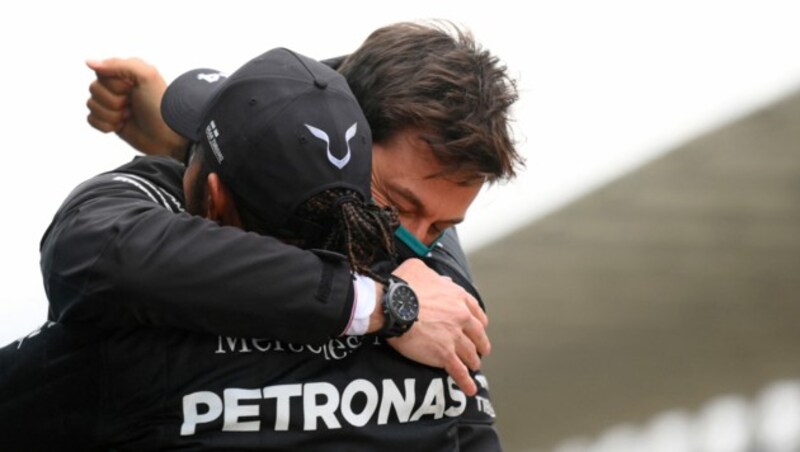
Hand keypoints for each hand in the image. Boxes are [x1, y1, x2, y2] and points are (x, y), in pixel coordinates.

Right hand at [86, 58, 187, 158]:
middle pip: (94, 89)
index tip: (132, 90)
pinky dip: (106, 125)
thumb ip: (118, 65)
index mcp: (126, 73)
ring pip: (91, 105)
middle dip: (113, 101)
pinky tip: (122, 125)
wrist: (169, 136)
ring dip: (111, 114)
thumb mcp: (147, 76)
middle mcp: (118, 87)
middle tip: (132, 106)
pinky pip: (91, 120)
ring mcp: (113, 105)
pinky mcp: (110, 122)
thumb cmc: (161, 105)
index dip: (115, 85)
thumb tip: (89, 62)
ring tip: (130, 116)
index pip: (101, 73)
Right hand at [386, 258, 490, 396]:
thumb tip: (437, 278)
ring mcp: (454, 337)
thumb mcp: (418, 268)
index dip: (479, 320)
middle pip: (477, 334)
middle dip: (480, 343)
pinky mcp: (444, 354)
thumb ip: (432, 274)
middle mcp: (461, 317)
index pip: (475, 310)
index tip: (480, 326)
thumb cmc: (402, 286)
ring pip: (470, 353)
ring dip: (473, 361)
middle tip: (481, 350)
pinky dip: (465, 382)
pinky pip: (459, 371)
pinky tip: (470, 389)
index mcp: (456, 296)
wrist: (392, 306)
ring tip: (473, 367)